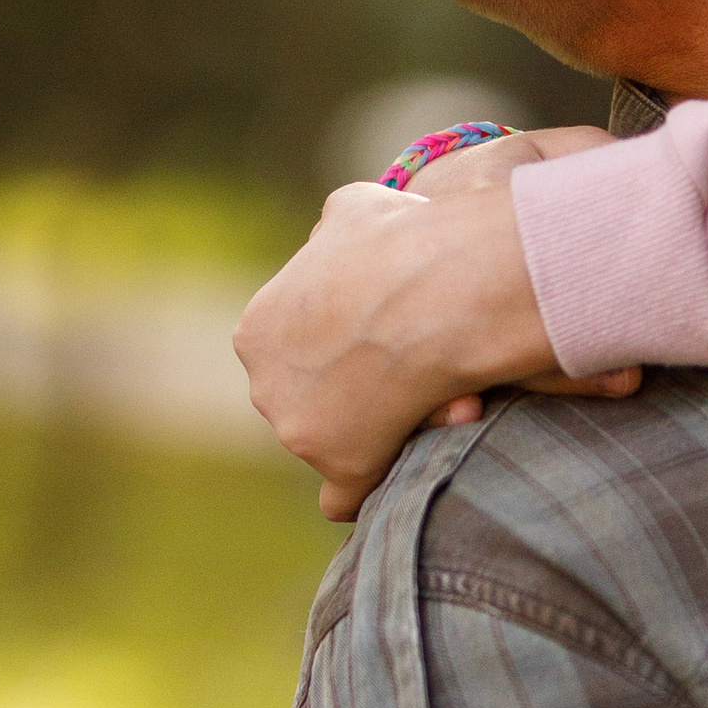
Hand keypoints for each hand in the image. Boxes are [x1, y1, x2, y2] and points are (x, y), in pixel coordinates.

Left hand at [235, 127, 636, 518]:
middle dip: (361, 390)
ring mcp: (295, 429)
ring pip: (336, 440)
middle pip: (311, 397)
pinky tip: (396, 474)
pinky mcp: (339, 465)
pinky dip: (363, 490)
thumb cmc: (404, 243)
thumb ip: (337, 233)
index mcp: (260, 326)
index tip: (392, 336)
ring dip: (382, 429)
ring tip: (448, 403)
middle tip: (423, 373)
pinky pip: (343, 497)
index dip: (348, 344)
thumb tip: (336, 238)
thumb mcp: (356, 210)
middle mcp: (265, 382)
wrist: (437, 291)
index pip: (298, 348)